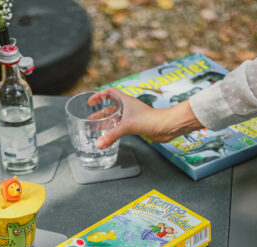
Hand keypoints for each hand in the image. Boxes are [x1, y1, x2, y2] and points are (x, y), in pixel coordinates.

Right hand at [87, 88, 202, 148]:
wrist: (166, 127)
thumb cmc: (151, 120)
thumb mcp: (128, 126)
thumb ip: (112, 135)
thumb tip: (99, 144)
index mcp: (126, 101)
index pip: (110, 92)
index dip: (99, 95)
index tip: (91, 101)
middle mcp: (128, 108)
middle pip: (110, 107)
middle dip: (99, 113)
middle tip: (90, 120)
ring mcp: (132, 116)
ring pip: (115, 118)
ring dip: (106, 122)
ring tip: (96, 129)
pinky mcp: (136, 125)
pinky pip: (121, 126)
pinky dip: (114, 130)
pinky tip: (110, 135)